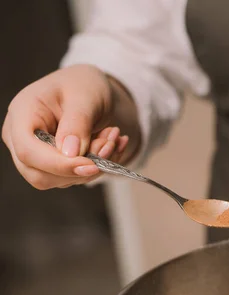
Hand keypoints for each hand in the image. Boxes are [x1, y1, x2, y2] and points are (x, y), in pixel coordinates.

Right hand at [2, 65, 128, 188]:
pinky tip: (110, 144)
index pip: (29, 151)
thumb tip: (70, 154)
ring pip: (60, 180)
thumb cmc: (83, 85)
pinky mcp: (52, 165)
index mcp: (22, 114)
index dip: (59, 165)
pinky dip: (98, 166)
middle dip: (80, 168)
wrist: (90, 89)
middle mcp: (21, 138)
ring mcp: (35, 154)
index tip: (92, 165)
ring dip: (95, 166)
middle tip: (109, 142)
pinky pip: (74, 177)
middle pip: (40, 174)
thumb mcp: (85, 96)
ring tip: (113, 137)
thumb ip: (77, 123)